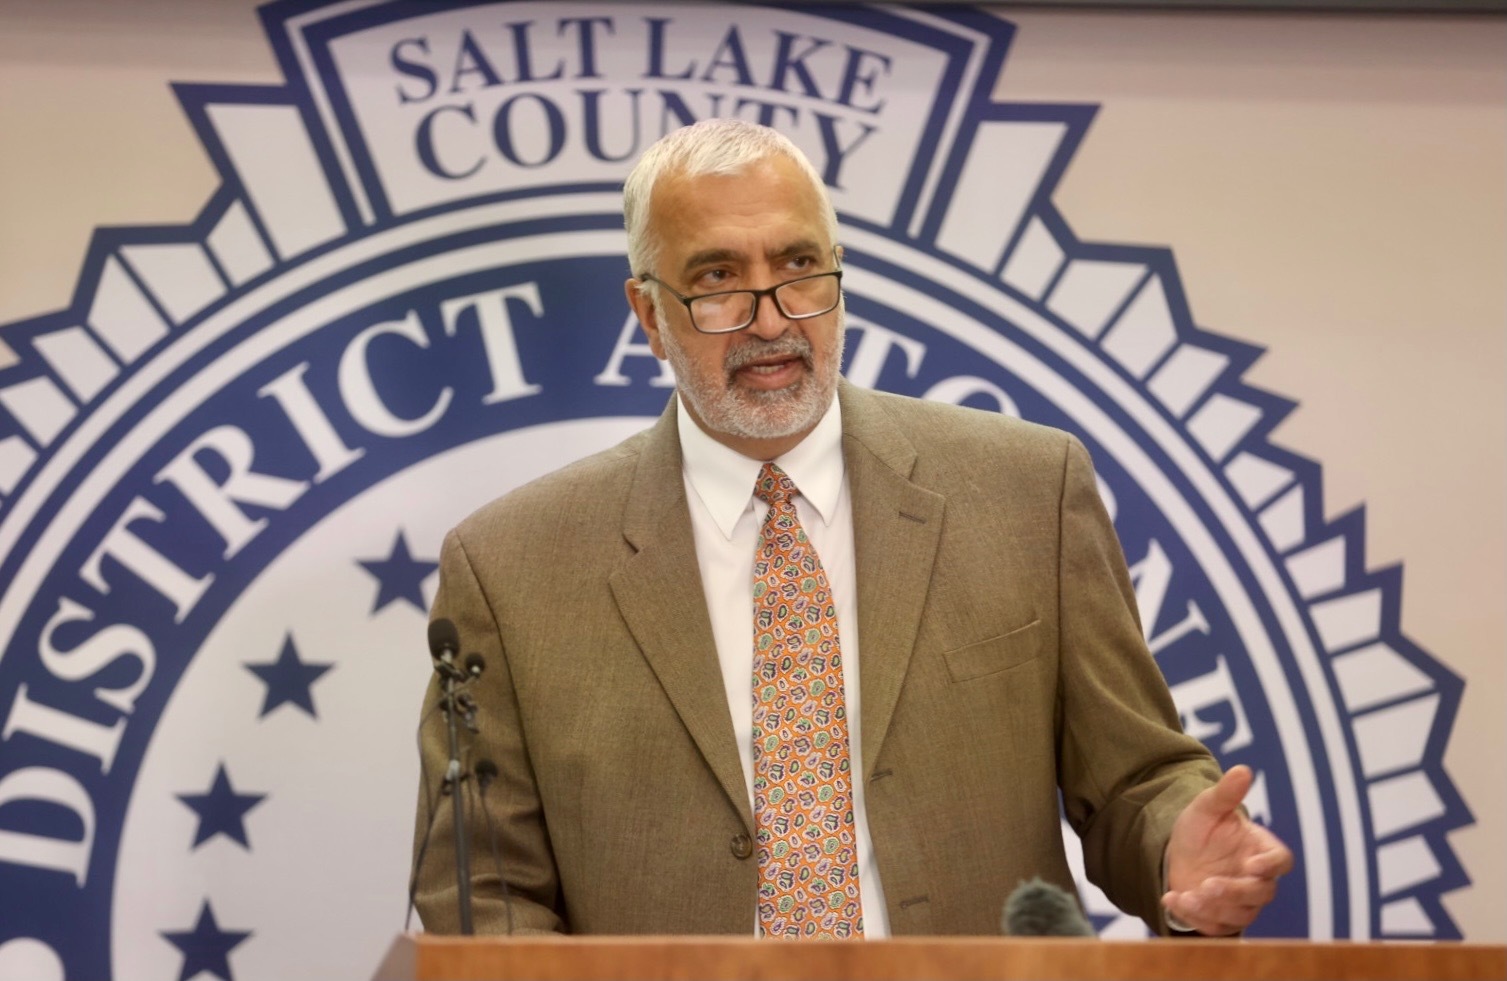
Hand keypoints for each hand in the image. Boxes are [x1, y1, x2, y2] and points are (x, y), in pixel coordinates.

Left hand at [1162, 765, 1292, 934]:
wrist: (1177, 853)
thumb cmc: (1201, 829)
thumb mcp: (1207, 807)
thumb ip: (1226, 793)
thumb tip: (1243, 770)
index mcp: (1261, 850)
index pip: (1281, 860)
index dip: (1271, 864)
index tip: (1253, 864)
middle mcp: (1257, 879)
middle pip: (1261, 893)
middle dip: (1235, 891)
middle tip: (1208, 885)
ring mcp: (1242, 902)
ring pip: (1240, 914)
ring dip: (1213, 908)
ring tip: (1186, 895)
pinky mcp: (1223, 919)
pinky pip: (1217, 927)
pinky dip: (1196, 918)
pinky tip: (1172, 900)